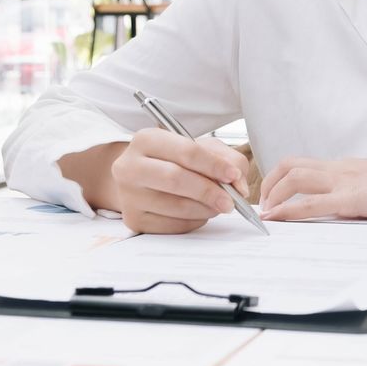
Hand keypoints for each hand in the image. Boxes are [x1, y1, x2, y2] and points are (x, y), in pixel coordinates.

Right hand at [109, 128, 251, 233]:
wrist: (140, 178)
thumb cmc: (174, 160)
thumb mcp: (201, 147)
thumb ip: (226, 159)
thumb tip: (238, 186)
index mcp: (147, 139)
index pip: (185, 151)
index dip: (213, 164)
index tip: (233, 175)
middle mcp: (129, 166)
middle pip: (175, 179)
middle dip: (209, 191)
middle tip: (230, 202)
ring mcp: (128, 195)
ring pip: (175, 206)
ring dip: (205, 209)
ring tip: (216, 205)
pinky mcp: (133, 220)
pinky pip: (172, 226)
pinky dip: (193, 221)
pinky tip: (198, 213)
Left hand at [261, 157, 366, 222]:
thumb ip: (362, 190)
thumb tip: (354, 203)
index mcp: (348, 167)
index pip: (304, 163)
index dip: (281, 176)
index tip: (271, 193)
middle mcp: (341, 169)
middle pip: (291, 164)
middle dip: (269, 182)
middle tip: (262, 203)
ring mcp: (345, 182)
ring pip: (294, 177)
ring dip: (273, 195)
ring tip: (266, 212)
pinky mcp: (352, 199)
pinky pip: (311, 203)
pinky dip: (288, 211)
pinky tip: (276, 219)